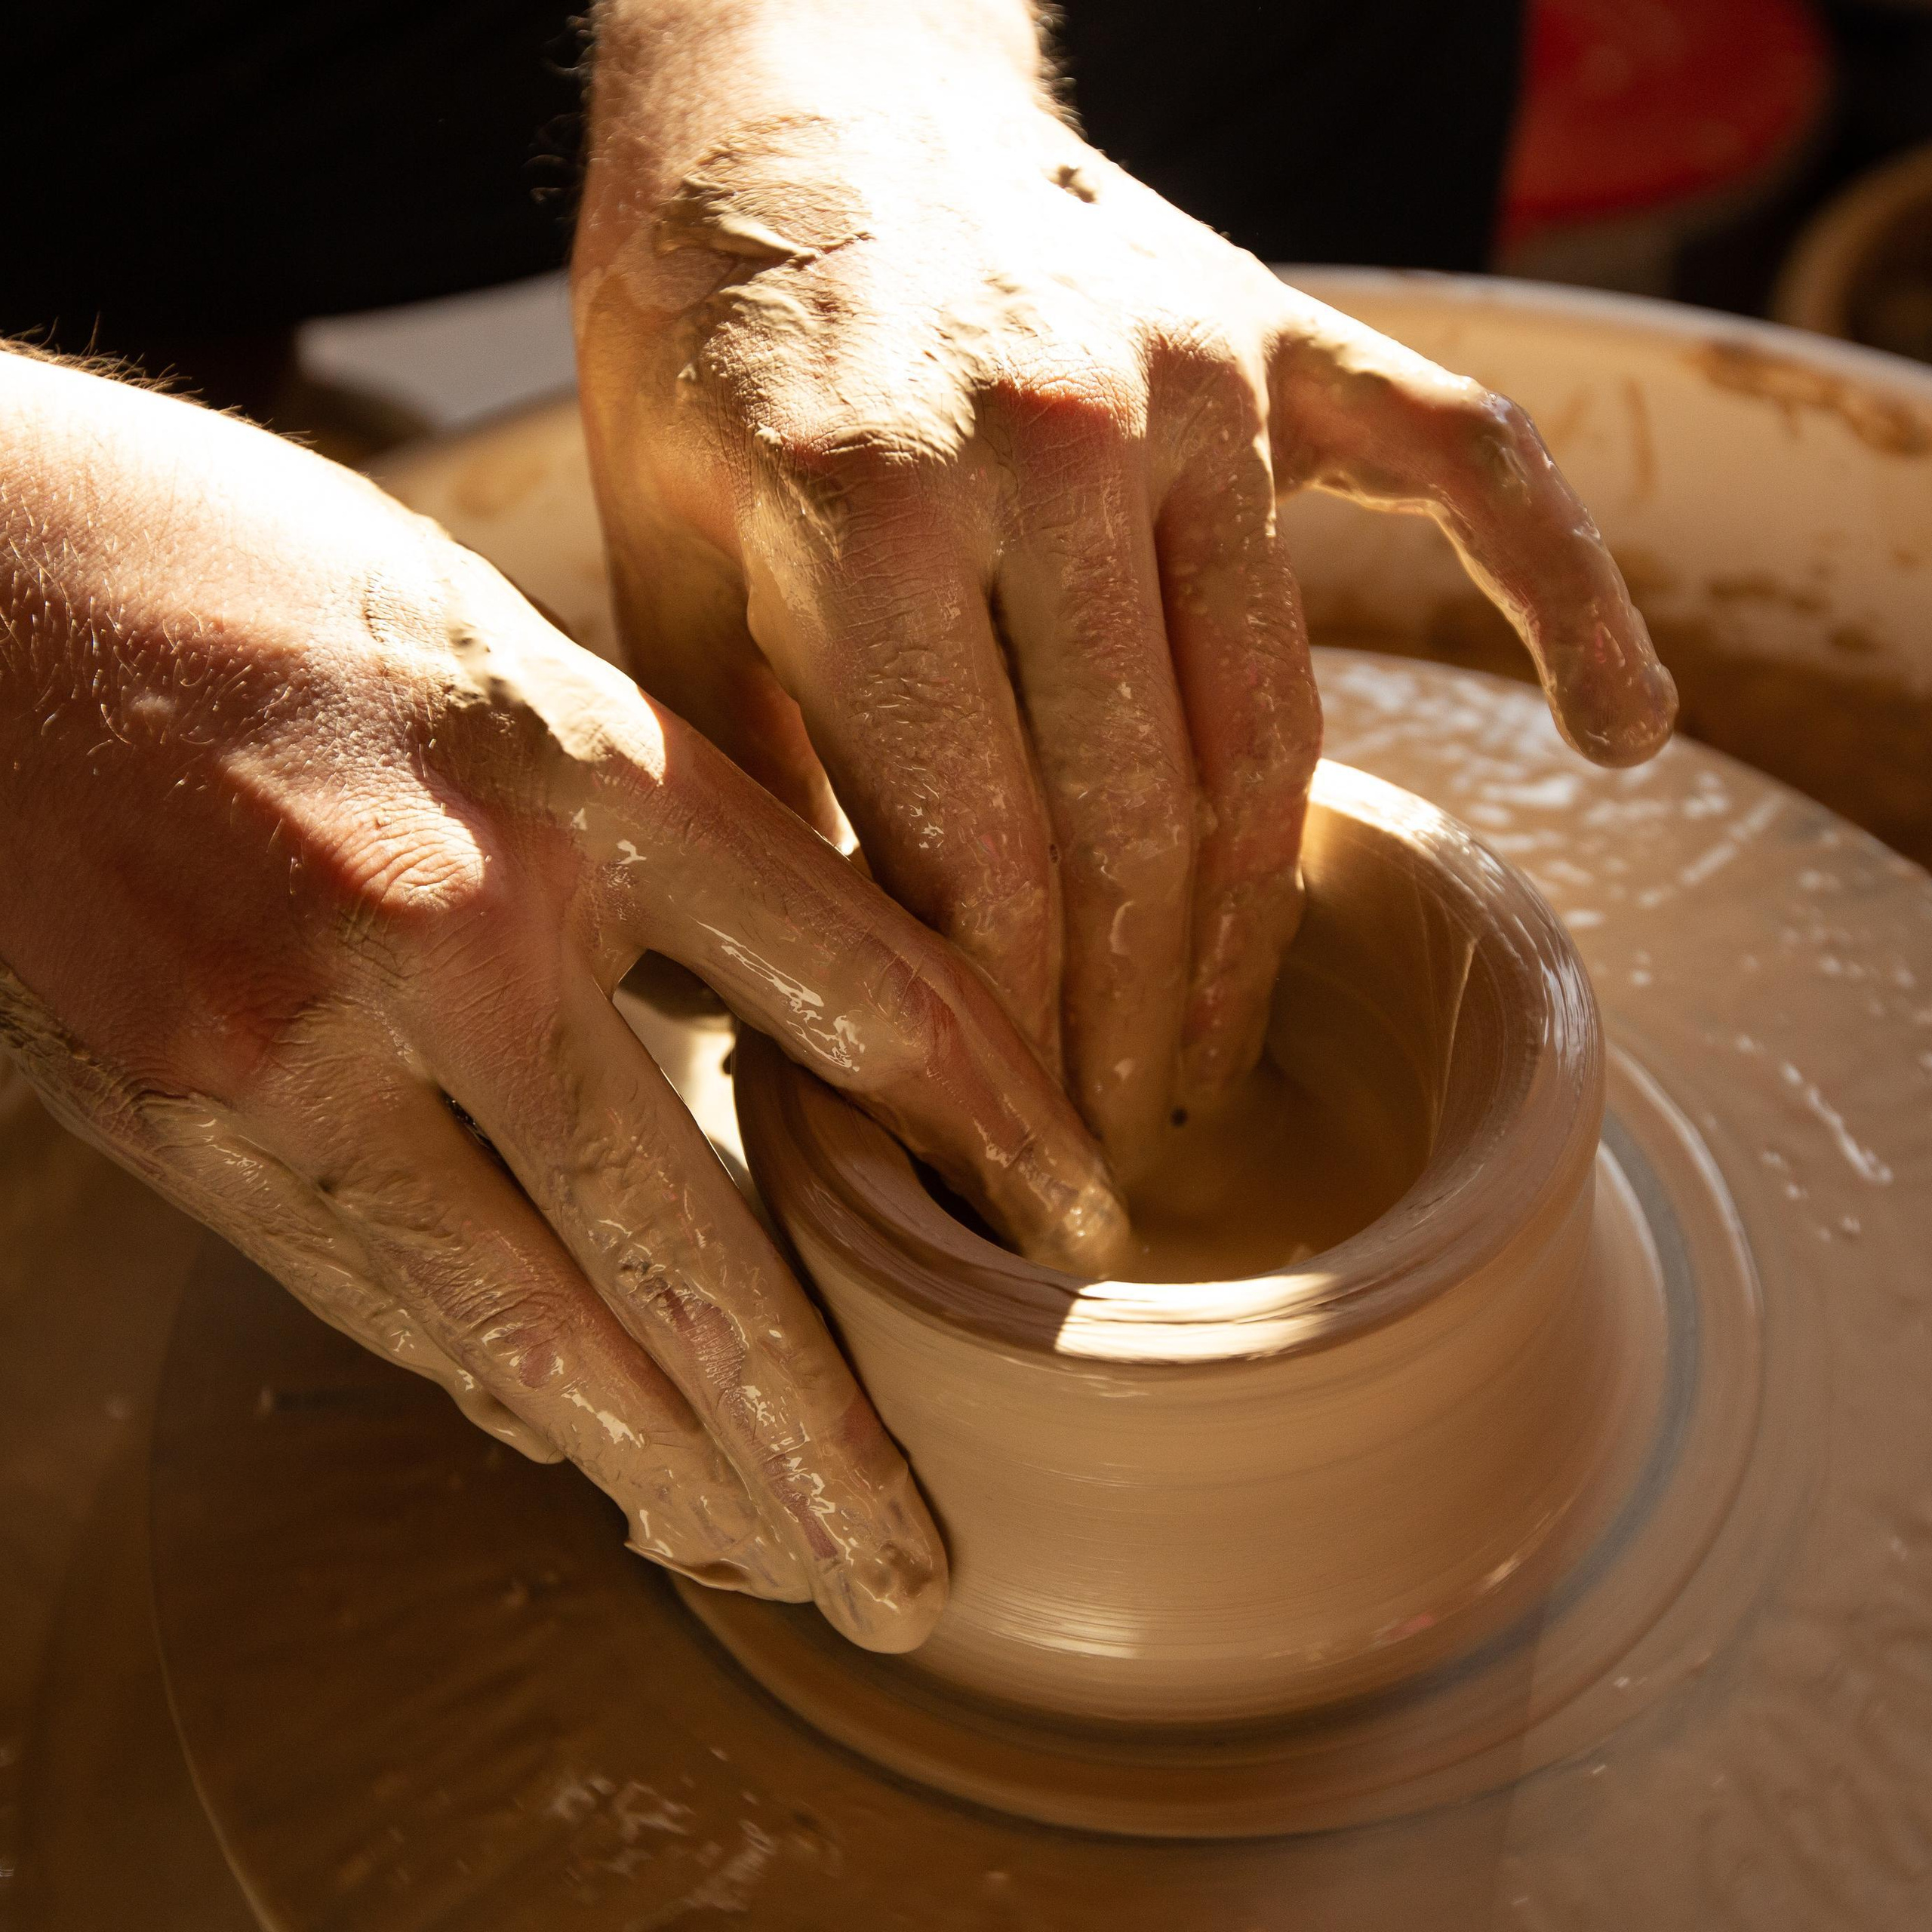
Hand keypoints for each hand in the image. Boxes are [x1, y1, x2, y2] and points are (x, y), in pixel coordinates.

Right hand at [0, 349, 1122, 1648]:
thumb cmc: (273, 594)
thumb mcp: (517, 667)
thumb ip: (655, 856)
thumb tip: (755, 1076)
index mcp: (592, 767)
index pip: (864, 986)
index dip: (997, 1126)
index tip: (1082, 1231)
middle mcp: (470, 916)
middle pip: (702, 1238)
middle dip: (822, 1435)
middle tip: (916, 1568)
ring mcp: (317, 1035)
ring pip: (536, 1325)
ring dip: (670, 1475)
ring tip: (781, 1568)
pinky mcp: (194, 1119)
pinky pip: (390, 1300)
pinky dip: (505, 1392)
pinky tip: (596, 1461)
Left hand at [575, 0, 1676, 1176]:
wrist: (788, 80)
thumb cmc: (696, 341)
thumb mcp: (654, 564)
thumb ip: (734, 775)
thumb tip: (773, 995)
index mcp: (866, 518)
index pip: (980, 870)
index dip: (998, 1051)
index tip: (998, 1159)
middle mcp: (1052, 450)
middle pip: (1136, 833)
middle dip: (1120, 1035)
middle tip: (1107, 1157)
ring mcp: (1192, 386)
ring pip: (1269, 731)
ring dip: (1247, 933)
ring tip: (1208, 1068)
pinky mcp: (1278, 337)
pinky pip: (1472, 467)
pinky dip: (1569, 600)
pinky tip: (1624, 734)